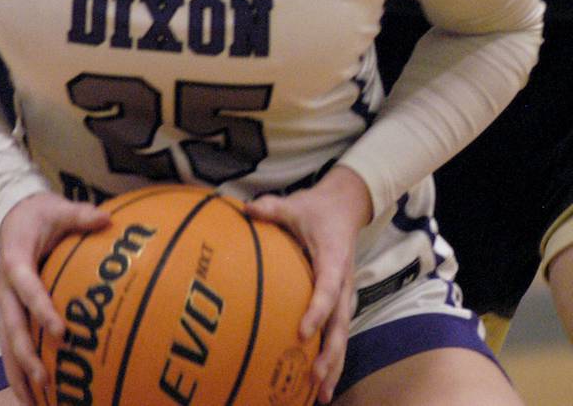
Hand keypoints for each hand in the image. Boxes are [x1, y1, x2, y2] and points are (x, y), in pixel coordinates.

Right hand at [0, 192, 110, 404]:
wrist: (13, 215)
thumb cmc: (40, 214)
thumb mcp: (58, 208)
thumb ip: (81, 215)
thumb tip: (106, 218)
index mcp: (17, 261)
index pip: (28, 289)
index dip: (42, 309)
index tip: (60, 331)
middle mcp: (5, 288)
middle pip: (13, 326)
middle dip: (27, 355)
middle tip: (46, 379)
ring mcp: (5, 303)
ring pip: (6, 343)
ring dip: (19, 371)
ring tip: (34, 401)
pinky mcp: (10, 312)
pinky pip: (11, 343)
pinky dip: (18, 370)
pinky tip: (31, 395)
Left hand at [245, 166, 371, 403]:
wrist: (345, 207)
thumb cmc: (316, 208)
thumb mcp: (295, 204)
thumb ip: (272, 208)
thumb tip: (246, 208)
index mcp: (334, 260)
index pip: (328, 289)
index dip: (317, 311)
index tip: (303, 332)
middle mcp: (344, 283)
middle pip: (340, 324)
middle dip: (330, 353)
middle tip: (315, 378)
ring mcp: (344, 295)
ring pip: (342, 335)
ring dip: (333, 364)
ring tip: (321, 395)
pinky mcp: (340, 302)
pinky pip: (336, 332)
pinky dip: (331, 357)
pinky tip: (317, 383)